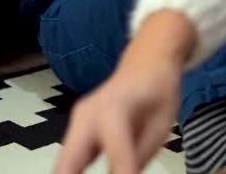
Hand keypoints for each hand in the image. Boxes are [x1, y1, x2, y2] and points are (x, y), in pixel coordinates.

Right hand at [54, 11, 195, 173]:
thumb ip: (140, 157)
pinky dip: (75, 173)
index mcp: (114, 108)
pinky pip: (71, 159)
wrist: (146, 62)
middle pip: (66, 164)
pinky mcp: (76, 128)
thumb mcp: (161, 125)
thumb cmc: (158, 89)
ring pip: (64, 163)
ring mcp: (77, 120)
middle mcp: (87, 113)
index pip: (116, 153)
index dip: (122, 173)